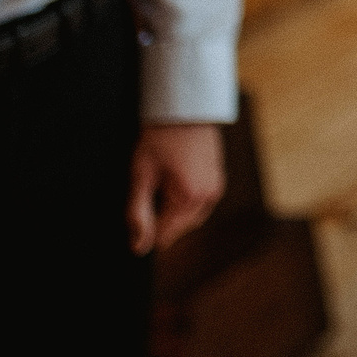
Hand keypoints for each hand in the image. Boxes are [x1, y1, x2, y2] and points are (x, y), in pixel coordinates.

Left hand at [127, 122, 224, 254]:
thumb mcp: (141, 175)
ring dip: (174, 213)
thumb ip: (137, 214)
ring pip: (191, 218)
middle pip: (179, 229)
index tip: (137, 212)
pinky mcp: (218, 180)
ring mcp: (216, 188)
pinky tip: (173, 184)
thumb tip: (138, 247)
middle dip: (161, 220)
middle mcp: (207, 197)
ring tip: (160, 187)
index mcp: (188, 198)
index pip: (164, 236)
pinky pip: (201, 205)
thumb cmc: (160, 138)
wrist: (185, 109)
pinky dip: (186, 203)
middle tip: (147, 194)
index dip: (146, 229)